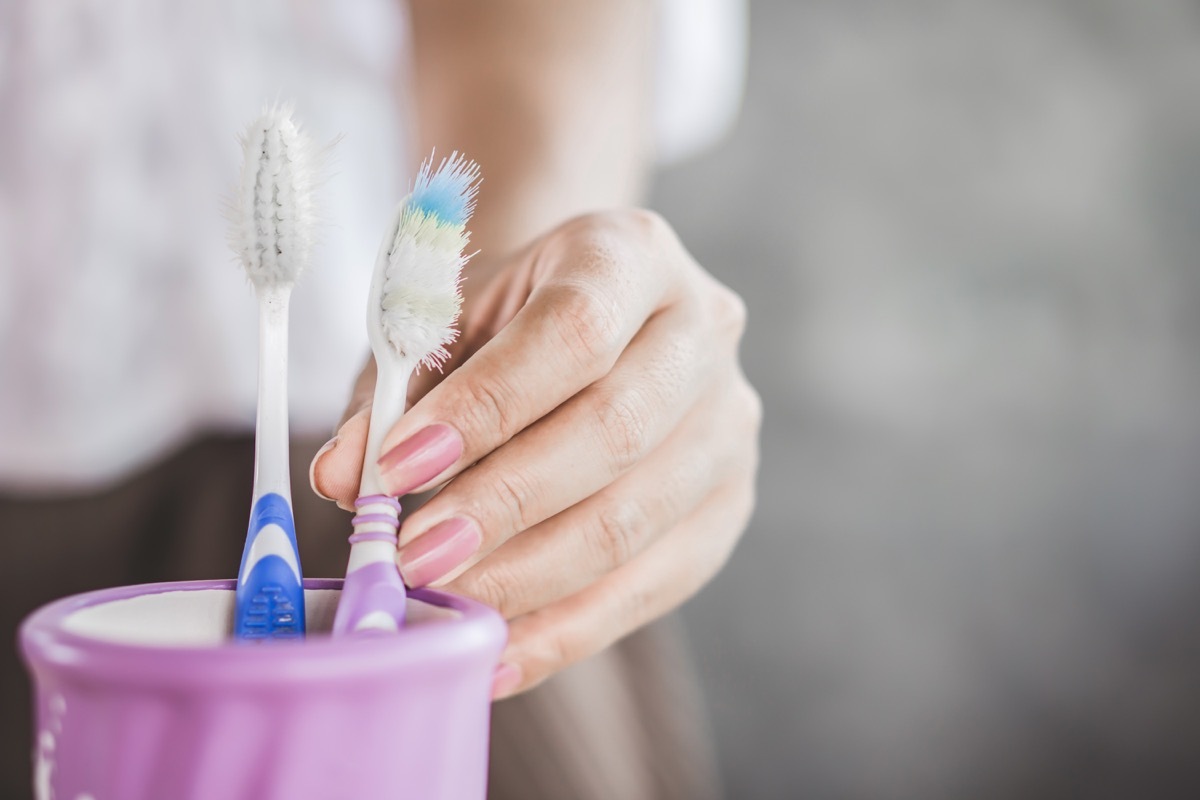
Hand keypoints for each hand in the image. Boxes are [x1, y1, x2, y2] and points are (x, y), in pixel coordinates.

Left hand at [311, 209, 760, 697]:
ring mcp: (729, 421)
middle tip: (415, 558)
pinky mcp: (730, 502)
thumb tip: (340, 477)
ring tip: (444, 604)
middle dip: (504, 506)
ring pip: (637, 518)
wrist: (588, 320)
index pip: (572, 333)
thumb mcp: (443, 326)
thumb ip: (394, 394)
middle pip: (615, 430)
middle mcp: (703, 331)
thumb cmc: (506, 323)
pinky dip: (570, 630)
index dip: (485, 409)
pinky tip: (499, 654)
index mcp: (632, 255)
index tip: (395, 472)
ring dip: (529, 576)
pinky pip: (654, 584)